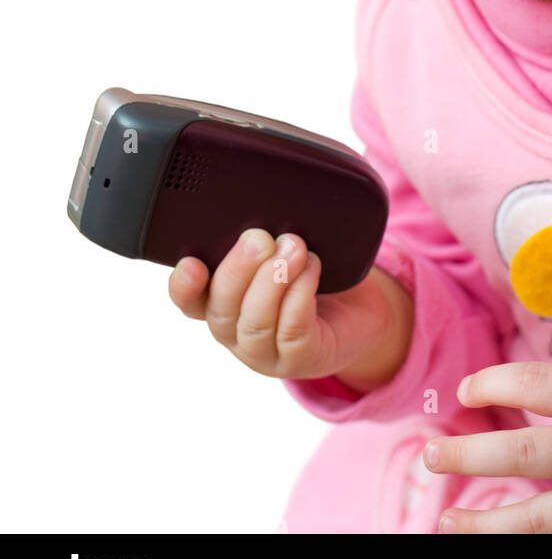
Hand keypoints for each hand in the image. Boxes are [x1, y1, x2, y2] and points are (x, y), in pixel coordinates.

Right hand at [168, 228, 398, 382]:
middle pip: (220, 309)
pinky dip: (300, 293)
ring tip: (294, 247)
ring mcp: (266, 353)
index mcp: (224, 302)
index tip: (191, 262)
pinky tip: (312, 268)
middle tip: (259, 237)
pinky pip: (292, 330)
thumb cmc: (315, 276)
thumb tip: (258, 199)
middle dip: (238, 269)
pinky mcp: (300, 360)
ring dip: (273, 280)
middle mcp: (237, 332)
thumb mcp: (282, 249)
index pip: (189, 300)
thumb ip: (264, 232)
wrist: (360, 313)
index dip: (183, 285)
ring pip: (254, 323)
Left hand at [422, 361, 551, 533]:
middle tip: (430, 455)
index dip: (495, 383)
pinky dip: (535, 549)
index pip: (538, 384)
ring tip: (448, 522)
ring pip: (537, 520)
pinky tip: (501, 549)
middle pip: (524, 452)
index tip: (464, 390)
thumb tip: (522, 415)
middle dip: (468, 455)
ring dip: (485, 525)